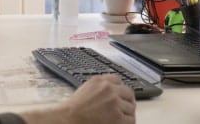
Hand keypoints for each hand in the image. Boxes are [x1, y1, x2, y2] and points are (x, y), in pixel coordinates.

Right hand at [20, 75, 135, 123]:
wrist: (68, 120)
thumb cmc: (73, 109)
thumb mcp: (86, 89)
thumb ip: (99, 86)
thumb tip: (112, 88)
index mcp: (100, 81)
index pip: (118, 80)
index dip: (120, 90)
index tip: (121, 95)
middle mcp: (109, 89)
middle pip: (128, 93)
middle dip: (127, 101)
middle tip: (125, 109)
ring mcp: (114, 103)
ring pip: (131, 107)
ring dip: (127, 113)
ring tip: (121, 118)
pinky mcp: (117, 117)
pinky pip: (131, 119)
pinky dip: (127, 122)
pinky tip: (121, 123)